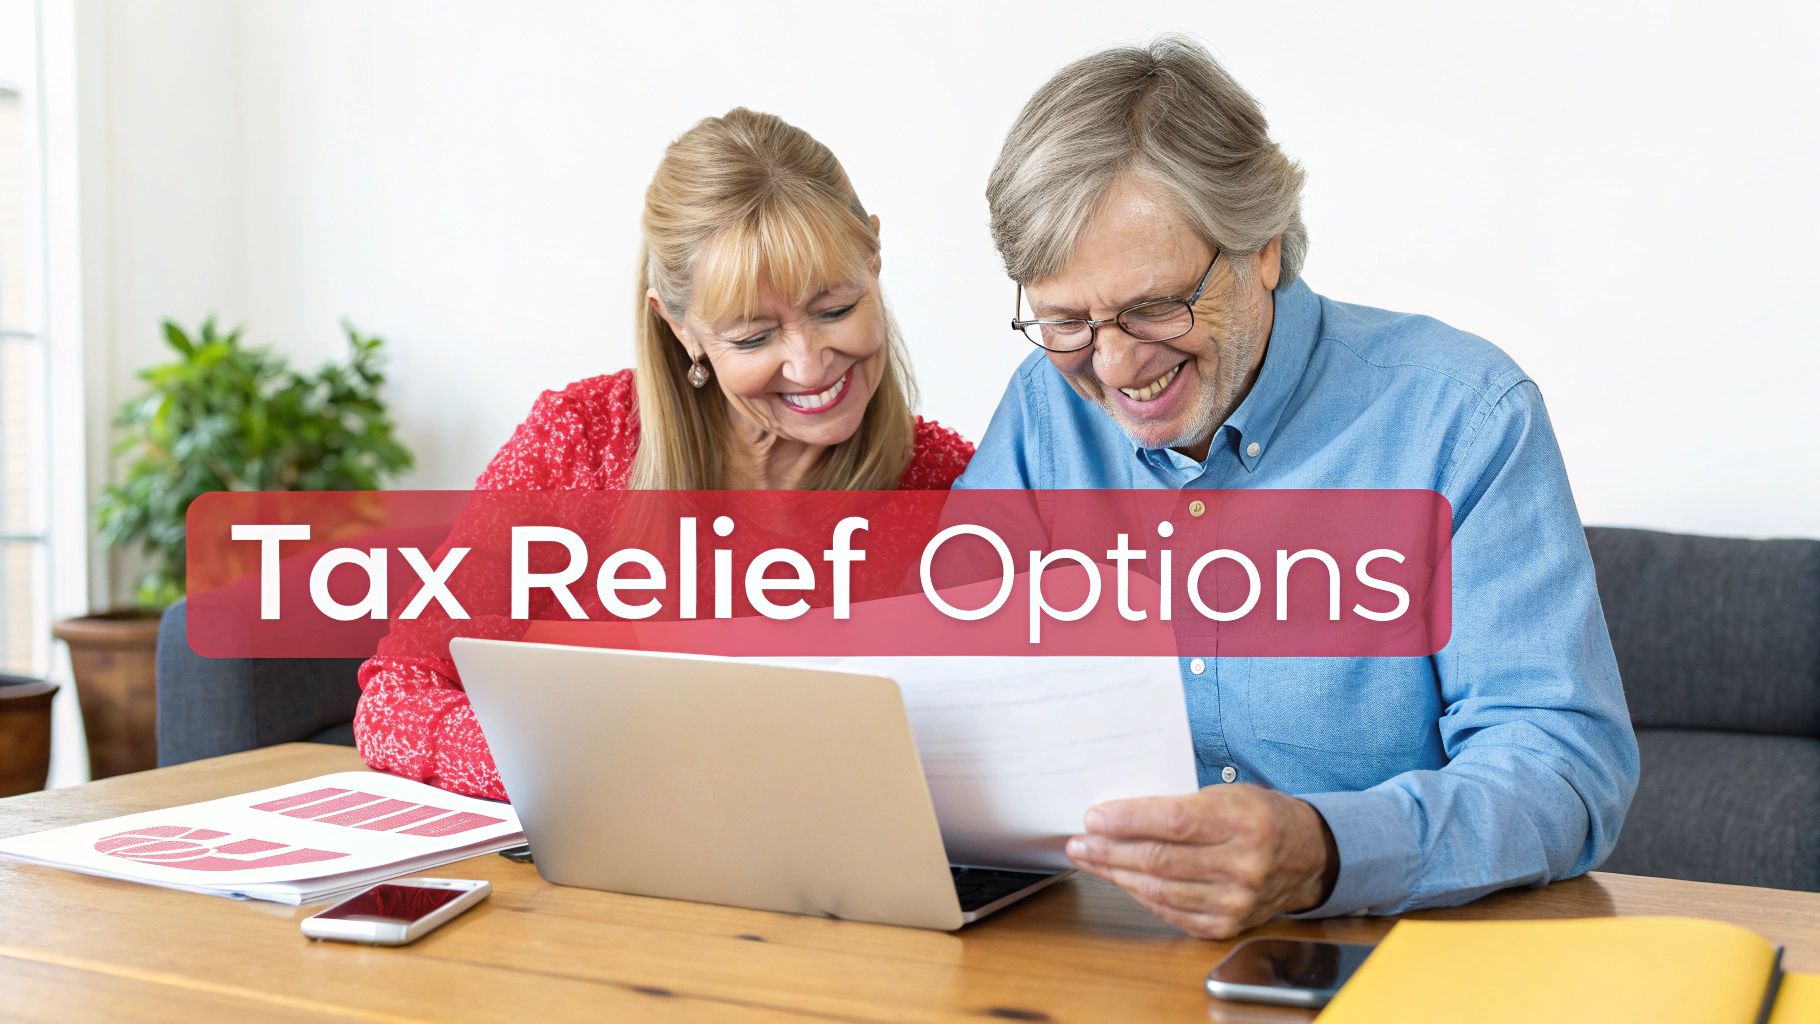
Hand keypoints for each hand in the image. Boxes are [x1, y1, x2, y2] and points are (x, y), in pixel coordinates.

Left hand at [1064, 783, 1337, 938]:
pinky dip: (1140, 895)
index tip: (1093, 817)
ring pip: (1159, 889)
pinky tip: (1121, 880)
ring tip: (1090, 859)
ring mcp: (1236, 901)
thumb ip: (1179, 805)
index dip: (1128, 821)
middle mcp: (1243, 865)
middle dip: (1109, 850)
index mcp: (1244, 822)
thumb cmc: (1258, 816)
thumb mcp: (1227, 795)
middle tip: (1079, 842)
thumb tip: (1117, 815)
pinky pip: (1170, 912)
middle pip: (1160, 860)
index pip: (1175, 822)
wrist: (1306, 856)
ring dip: (1116, 874)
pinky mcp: (1227, 925)